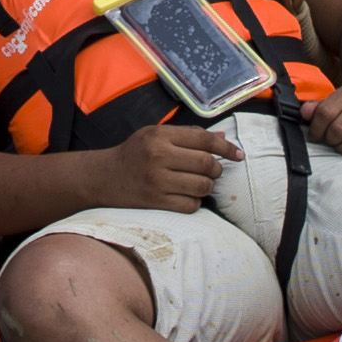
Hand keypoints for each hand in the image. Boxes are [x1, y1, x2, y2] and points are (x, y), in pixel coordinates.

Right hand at [97, 118, 232, 213]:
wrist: (103, 177)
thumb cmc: (134, 154)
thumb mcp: (156, 135)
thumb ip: (188, 136)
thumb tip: (223, 140)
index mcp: (160, 135)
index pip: (204, 139)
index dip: (226, 148)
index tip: (238, 155)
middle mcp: (158, 156)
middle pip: (206, 164)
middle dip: (217, 169)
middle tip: (214, 171)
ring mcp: (156, 180)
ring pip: (202, 186)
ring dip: (207, 187)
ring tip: (200, 184)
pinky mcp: (155, 201)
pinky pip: (190, 205)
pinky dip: (195, 202)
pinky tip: (188, 196)